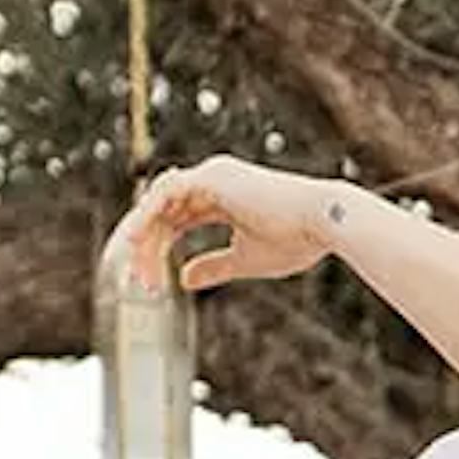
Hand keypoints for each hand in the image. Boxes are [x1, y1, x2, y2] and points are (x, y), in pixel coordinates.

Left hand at [119, 159, 339, 294]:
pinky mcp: (211, 176)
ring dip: (144, 237)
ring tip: (135, 270)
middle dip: (147, 248)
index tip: (151, 284)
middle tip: (138, 283)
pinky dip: (147, 215)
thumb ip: (213, 266)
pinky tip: (135, 239)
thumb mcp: (244, 260)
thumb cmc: (295, 240)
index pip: (176, 221)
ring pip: (159, 204)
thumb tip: (182, 279)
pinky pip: (165, 193)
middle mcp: (212, 181)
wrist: (323, 223)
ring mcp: (210, 175)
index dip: (159, 250)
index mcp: (221, 198)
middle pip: (163, 214)